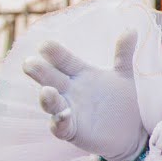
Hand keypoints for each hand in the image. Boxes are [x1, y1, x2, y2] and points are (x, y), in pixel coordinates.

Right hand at [22, 33, 148, 160]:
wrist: (131, 131)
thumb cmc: (122, 100)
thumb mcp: (124, 75)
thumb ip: (123, 53)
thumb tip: (132, 29)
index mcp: (80, 73)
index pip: (64, 60)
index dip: (55, 53)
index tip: (45, 45)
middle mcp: (69, 90)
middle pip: (51, 77)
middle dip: (39, 71)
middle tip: (29, 62)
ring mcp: (69, 110)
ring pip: (51, 102)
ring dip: (47, 98)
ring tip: (47, 90)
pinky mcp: (72, 130)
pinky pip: (61, 127)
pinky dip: (60, 122)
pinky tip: (63, 116)